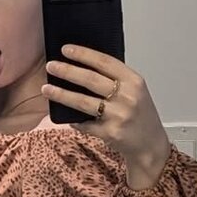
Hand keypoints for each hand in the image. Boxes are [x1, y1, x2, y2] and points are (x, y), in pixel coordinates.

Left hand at [43, 44, 170, 184]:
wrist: (151, 146)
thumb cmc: (141, 117)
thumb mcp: (135, 92)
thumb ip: (116, 80)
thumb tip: (83, 67)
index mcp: (134, 81)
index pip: (105, 62)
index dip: (83, 54)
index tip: (66, 49)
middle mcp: (127, 97)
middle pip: (91, 80)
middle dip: (67, 71)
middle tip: (51, 66)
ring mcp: (119, 116)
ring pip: (83, 102)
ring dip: (62, 94)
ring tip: (46, 89)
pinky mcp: (110, 133)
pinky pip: (85, 124)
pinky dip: (73, 120)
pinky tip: (64, 116)